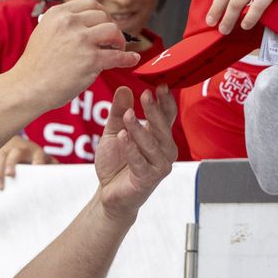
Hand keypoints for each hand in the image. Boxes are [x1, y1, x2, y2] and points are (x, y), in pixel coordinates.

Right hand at [0, 135, 55, 189]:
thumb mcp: (43, 159)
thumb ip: (52, 167)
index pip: (38, 153)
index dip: (38, 159)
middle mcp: (18, 147)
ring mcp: (3, 149)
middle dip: (11, 163)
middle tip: (10, 175)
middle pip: (14, 153)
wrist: (13, 142)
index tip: (37, 166)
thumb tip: (67, 176)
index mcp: (34, 150)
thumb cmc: (32, 157)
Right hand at [10, 0, 139, 110]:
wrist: (28, 87)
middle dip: (111, 28)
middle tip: (113, 39)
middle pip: (104, 17)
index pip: (90, 4)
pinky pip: (118, 56)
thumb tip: (87, 24)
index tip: (105, 22)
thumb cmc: (36, 65)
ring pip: (113, 31)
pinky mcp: (91, 60)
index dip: (102, 13)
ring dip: (120, 41)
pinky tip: (132, 60)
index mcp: (58, 14)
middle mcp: (70, 23)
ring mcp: (81, 41)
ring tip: (119, 49)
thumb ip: (63, 24)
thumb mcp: (44, 32)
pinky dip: (128, 58)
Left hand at [94, 86, 177, 222]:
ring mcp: (159, 166)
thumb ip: (118, 111)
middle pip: (162, 128)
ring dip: (139, 129)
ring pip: (152, 145)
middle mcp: (165, 151)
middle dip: (154, 111)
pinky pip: (140, 162)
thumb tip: (124, 88)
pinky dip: (131, 149)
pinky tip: (123, 136)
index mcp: (160, 137)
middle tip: (146, 94)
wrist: (110, 193)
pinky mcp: (147, 179)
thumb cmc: (116, 162)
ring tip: (127, 115)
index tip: (160, 84)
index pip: (167, 116)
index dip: (165, 101)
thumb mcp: (114, 131)